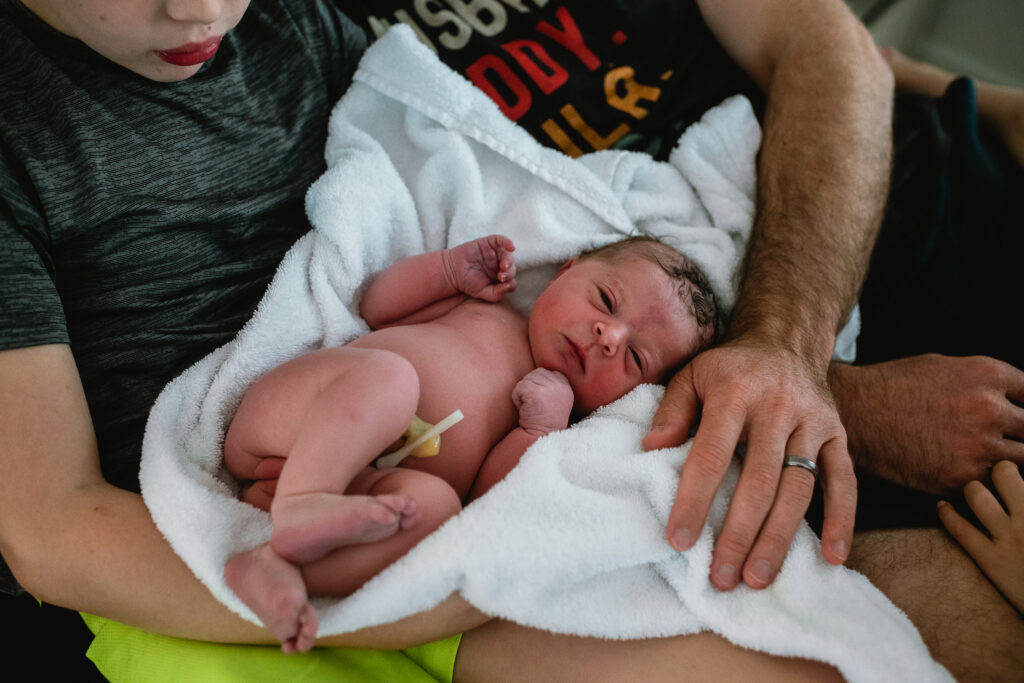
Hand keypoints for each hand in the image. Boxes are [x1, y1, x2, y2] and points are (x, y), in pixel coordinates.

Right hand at [442, 234, 516, 301]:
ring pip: (507, 254)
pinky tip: (511, 247)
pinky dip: (507, 241)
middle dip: (509, 272)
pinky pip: (500, 240)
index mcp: (500, 277)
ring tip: (504, 267)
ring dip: (508, 260)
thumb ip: (496, 294)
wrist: (452, 272)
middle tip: (502, 277)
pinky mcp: (488, 243)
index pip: (511, 280)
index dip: (509, 283)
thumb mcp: (482, 293)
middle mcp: (499, 265)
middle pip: (511, 267)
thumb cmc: (467, 283)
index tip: (501, 284)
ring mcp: (494, 253)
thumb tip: (508, 287)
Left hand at [513, 368, 573, 436]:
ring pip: (526, 379)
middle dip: (530, 387)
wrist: (541, 437)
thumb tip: (536, 373)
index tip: (540, 400)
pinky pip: (519, 387)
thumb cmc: (544, 421)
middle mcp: (560, 385)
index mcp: (566, 386)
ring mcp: (549, 388)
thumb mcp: (555, 400)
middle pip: (536, 373)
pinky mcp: (536, 392)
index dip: (538, 384)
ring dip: (523, 393)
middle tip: (533, 405)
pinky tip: (525, 410)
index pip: (547, 372)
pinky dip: (517, 399)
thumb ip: (551, 385)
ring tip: (530, 408)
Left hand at [643, 341, 855, 590]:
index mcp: (734, 394)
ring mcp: (812, 422)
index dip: (694, 500)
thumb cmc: (727, 370)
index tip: (679, 541)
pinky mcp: (838, 434)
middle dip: (738, 533)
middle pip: (759, 481)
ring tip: (757, 577)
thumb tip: (651, 449)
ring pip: (798, 488)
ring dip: (779, 538)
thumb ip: (671, 410)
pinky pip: (844, 480)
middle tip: (722, 576)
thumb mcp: (691, 375)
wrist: (785, 341)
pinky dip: (841, 519)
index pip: (711, 456)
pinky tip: (831, 557)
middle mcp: (777, 408)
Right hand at [833, 354, 1023, 496]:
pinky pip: (994, 486)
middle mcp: (989, 409)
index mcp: (988, 375)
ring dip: (1014, 463)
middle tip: (1008, 441)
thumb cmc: (895, 385)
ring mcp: (976, 447)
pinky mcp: (959, 477)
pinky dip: (990, 483)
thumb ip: (987, 382)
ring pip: (1023, 464)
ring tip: (992, 459)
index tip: (1019, 418)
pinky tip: (974, 474)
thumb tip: (1016, 398)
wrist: (854, 413)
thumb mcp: (946, 366)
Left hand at [937, 460, 1023, 612]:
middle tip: (1000, 473)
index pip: (1023, 469)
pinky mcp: (991, 560)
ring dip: (973, 487)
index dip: (1019, 465)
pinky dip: (947, 514)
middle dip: (999, 469)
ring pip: (976, 494)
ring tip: (975, 489)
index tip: (1016, 465)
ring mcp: (1009, 538)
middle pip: (1003, 473)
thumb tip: (1020, 482)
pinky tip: (942, 506)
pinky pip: (960, 529)